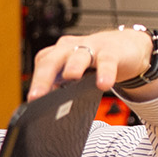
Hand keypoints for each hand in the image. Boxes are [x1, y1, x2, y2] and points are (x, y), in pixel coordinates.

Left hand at [26, 27, 157, 99]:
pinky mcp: (112, 51)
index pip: (42, 65)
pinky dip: (105, 72)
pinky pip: (107, 61)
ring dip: (73, 67)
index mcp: (58, 54)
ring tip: (70, 77)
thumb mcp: (76, 72)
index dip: (36, 83)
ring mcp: (91, 47)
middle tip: (37, 96)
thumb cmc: (95, 61)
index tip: (32, 102)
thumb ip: (63, 87)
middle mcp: (70, 49)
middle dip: (42, 78)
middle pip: (52, 60)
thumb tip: (50, 111)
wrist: (125, 45)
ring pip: (78, 56)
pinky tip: (103, 84)